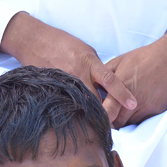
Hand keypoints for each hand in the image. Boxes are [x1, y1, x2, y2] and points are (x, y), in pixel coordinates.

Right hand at [0, 12, 136, 123]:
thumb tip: (107, 85)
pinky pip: (65, 103)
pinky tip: (73, 117)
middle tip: (114, 125)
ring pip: (80, 105)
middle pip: (95, 100)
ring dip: (88, 115)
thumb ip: (97, 68)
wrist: (33, 39)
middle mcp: (77, 74)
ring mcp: (64, 83)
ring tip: (95, 127)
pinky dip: (71, 110)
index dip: (122, 93)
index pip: (110, 80)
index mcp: (89, 63)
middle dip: (105, 112)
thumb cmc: (61, 42)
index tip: (133, 104)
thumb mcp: (85, 50)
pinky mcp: (52, 88)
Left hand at [103, 24, 166, 127]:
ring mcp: (148, 107)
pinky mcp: (158, 110)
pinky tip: (136, 109)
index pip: (108, 112)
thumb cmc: (144, 57)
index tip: (97, 117)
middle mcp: (135, 101)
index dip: (101, 118)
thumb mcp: (120, 61)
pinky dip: (138, 118)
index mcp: (122, 88)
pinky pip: (144, 120)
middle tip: (109, 117)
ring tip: (122, 112)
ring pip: (132, 123)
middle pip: (119, 123)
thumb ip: (106, 74)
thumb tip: (96, 83)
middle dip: (112, 122)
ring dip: (125, 120)